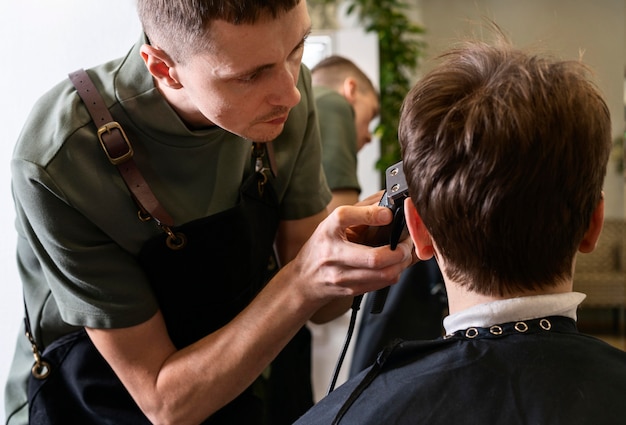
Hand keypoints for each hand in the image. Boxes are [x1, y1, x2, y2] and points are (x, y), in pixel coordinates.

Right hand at [287, 204, 413, 305]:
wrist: (305, 280)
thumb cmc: (322, 247)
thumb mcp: (333, 224)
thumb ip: (360, 211)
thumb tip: (388, 199)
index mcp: (328, 230)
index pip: (345, 217)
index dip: (371, 214)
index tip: (389, 214)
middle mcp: (333, 253)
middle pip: (374, 258)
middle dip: (400, 250)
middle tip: (407, 242)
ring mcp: (342, 276)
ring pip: (384, 274)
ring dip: (402, 263)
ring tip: (405, 253)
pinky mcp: (351, 290)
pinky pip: (383, 282)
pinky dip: (395, 272)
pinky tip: (394, 264)